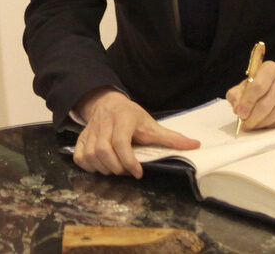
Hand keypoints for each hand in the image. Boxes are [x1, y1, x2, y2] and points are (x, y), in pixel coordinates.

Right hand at [73, 88, 197, 177]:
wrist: (107, 102)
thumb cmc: (132, 116)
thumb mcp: (152, 124)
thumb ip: (171, 138)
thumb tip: (195, 145)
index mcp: (123, 118)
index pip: (120, 141)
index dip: (128, 161)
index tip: (138, 173)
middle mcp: (104, 123)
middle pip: (102, 150)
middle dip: (116, 167)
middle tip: (126, 171)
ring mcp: (90, 131)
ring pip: (90, 155)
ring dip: (103, 168)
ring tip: (116, 170)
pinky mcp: (81, 137)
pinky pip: (79, 156)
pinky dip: (88, 166)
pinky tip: (100, 167)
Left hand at [226, 57, 274, 130]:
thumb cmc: (270, 82)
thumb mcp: (252, 80)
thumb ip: (238, 92)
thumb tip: (237, 109)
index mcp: (271, 69)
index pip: (257, 86)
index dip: (247, 102)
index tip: (240, 113)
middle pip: (265, 105)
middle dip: (251, 118)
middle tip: (244, 123)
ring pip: (272, 116)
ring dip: (259, 124)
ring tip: (253, 123)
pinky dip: (269, 125)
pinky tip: (265, 121)